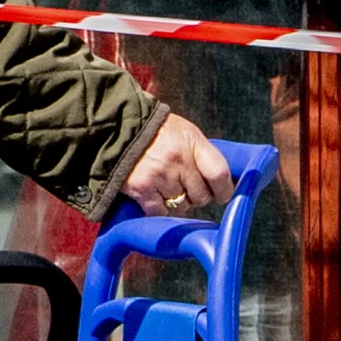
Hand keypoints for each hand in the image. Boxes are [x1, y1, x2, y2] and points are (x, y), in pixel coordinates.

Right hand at [119, 111, 236, 219]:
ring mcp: (159, 176)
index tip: (222, 195)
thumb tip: (221, 181)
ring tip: (168, 190)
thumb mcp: (185, 133)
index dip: (225, 190)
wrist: (115, 128)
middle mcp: (177, 160)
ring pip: (181, 205)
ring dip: (178, 203)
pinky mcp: (140, 189)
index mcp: (192, 142)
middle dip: (198, 197)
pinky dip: (160, 209)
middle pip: (201, 195)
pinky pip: (160, 212)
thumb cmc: (156, 132)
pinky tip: (155, 199)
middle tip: (188, 190)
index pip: (219, 174)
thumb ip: (202, 154)